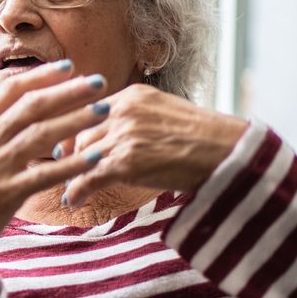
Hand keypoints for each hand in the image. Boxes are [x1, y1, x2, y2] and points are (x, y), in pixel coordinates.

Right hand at [0, 62, 111, 273]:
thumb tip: (18, 111)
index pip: (11, 91)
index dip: (41, 76)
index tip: (68, 67)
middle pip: (32, 107)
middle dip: (68, 92)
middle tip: (98, 81)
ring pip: (41, 135)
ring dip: (75, 120)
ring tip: (103, 111)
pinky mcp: (6, 194)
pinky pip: (44, 175)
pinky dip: (71, 165)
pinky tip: (94, 158)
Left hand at [61, 84, 247, 206]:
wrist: (227, 153)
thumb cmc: (203, 138)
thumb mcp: (165, 113)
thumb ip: (136, 118)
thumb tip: (117, 135)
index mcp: (131, 96)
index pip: (89, 112)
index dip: (76, 132)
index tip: (68, 145)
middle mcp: (123, 112)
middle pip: (81, 134)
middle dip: (72, 154)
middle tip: (68, 168)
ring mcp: (123, 137)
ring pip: (81, 157)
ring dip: (73, 174)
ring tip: (73, 187)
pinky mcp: (125, 163)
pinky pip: (88, 179)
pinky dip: (77, 192)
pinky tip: (74, 201)